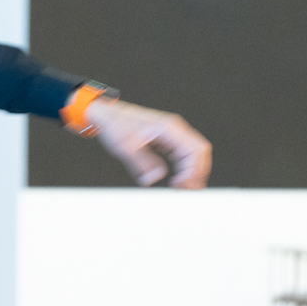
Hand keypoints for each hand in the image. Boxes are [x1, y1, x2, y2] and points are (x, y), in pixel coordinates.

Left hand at [85, 98, 211, 188]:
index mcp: (169, 128)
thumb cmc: (115, 124)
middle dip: (197, 173)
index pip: (196, 149)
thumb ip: (142, 163)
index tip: (181, 184)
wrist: (106, 114)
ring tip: (182, 188)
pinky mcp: (166, 139)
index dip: (194, 170)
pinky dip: (184, 168)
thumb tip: (156, 178)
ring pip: (193, 154)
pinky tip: (177, 180)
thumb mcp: (125, 146)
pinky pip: (183, 154)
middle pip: (200, 152)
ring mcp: (172, 133)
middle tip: (185, 190)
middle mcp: (174, 129)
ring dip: (191, 172)